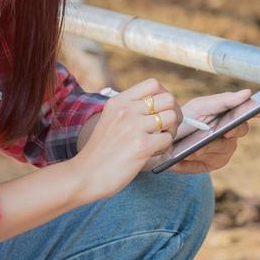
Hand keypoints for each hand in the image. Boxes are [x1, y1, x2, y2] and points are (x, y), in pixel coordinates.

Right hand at [67, 78, 178, 202]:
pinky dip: (166, 147)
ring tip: (161, 140)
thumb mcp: (110, 120)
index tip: (162, 110)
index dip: (164, 95)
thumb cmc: (100, 152)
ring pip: (172, 117)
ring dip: (172, 130)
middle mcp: (126, 110)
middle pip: (168, 98)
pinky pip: (168, 139)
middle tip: (168, 127)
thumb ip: (129, 110)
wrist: (84, 176)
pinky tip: (154, 152)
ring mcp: (134, 127)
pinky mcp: (141, 146)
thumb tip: (160, 105)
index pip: (153, 84)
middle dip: (175, 113)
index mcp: (119, 101)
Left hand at [165, 89, 251, 174]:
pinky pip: (209, 162)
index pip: (250, 113)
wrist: (166, 137)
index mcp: (232, 117)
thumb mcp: (202, 106)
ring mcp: (224, 151)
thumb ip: (224, 100)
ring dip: (207, 148)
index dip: (257, 111)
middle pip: (239, 132)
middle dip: (231, 131)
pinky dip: (196, 159)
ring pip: (223, 149)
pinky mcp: (212, 164)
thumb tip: (248, 93)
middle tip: (224, 131)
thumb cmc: (188, 118)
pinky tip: (185, 156)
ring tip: (192, 149)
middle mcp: (232, 135)